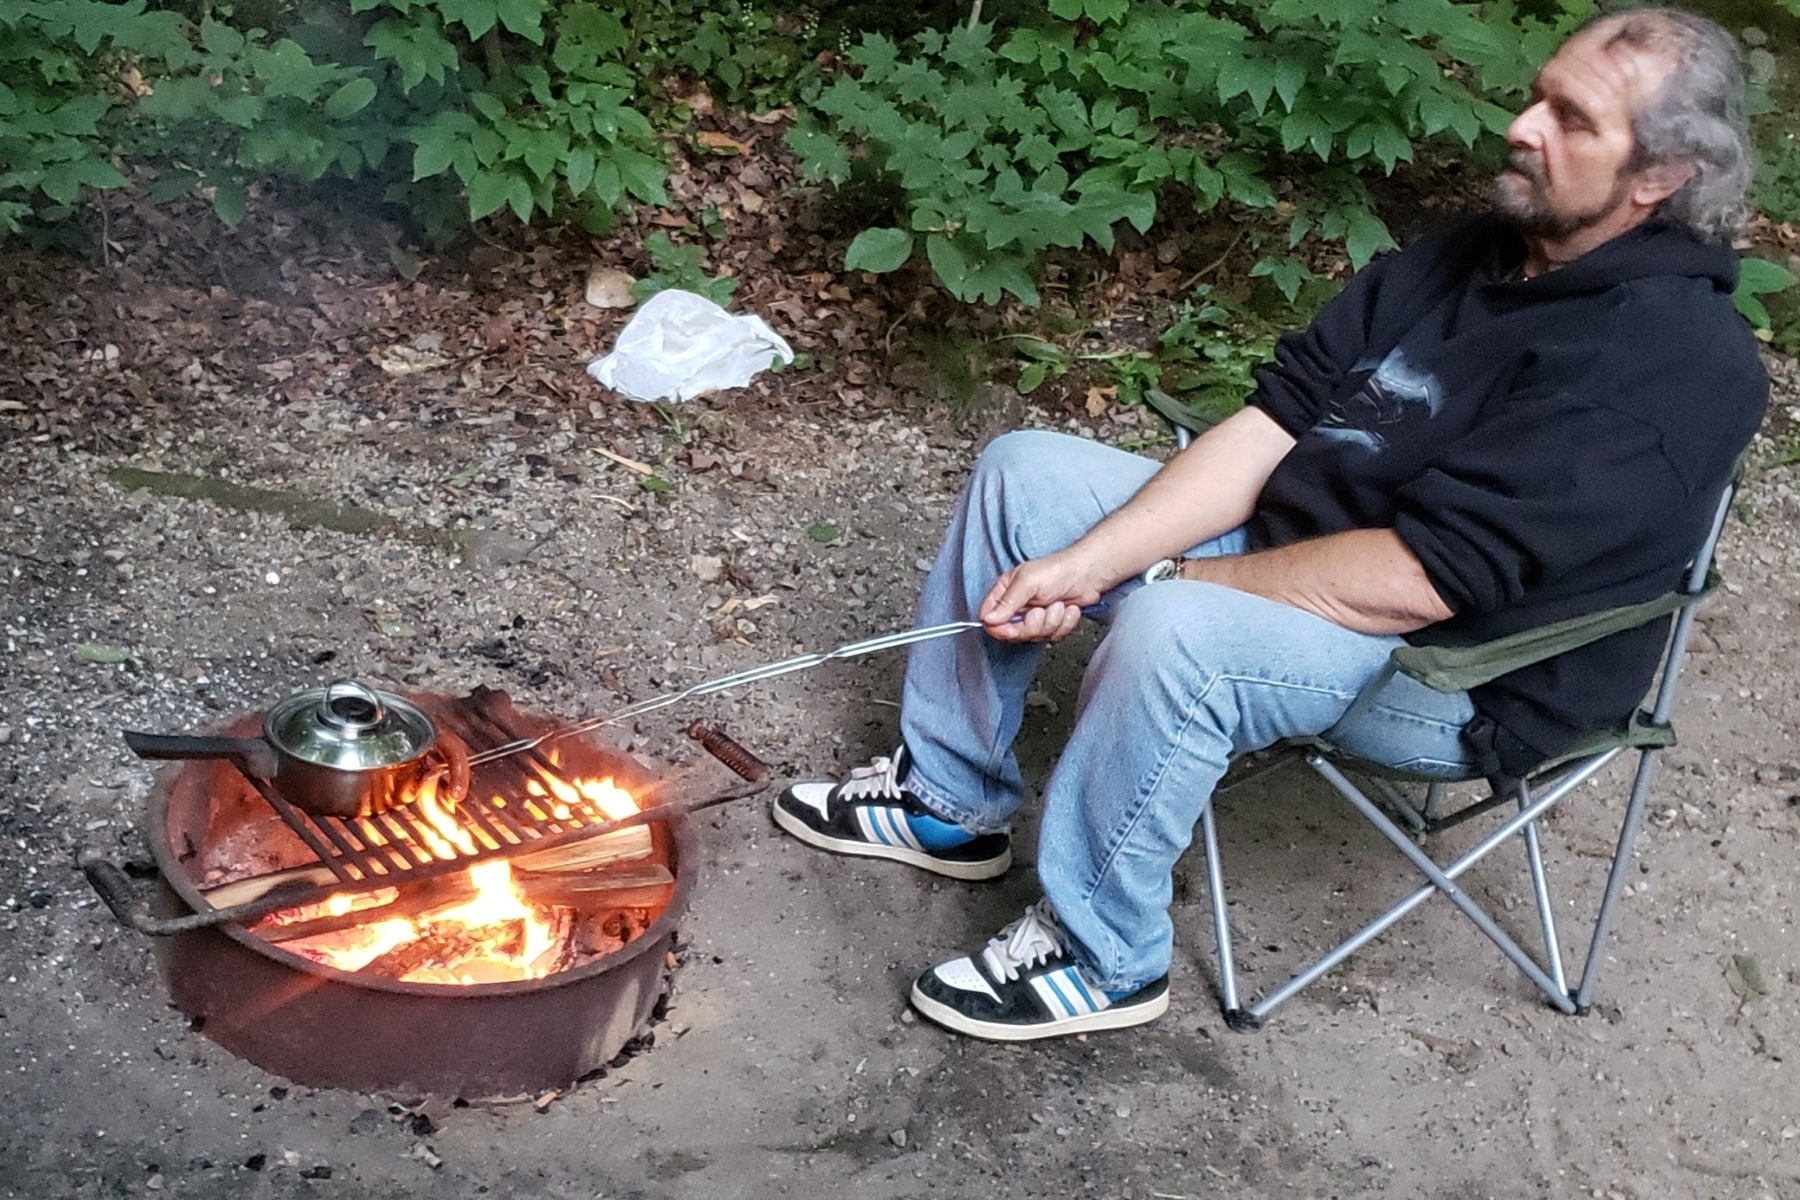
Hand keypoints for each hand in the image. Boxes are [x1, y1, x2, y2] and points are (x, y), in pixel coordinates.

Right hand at [978, 550, 1105, 642]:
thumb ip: (1007, 602)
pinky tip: (1068, 609)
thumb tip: (988, 619)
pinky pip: (1053, 636)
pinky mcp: (1051, 624)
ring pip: (1035, 636)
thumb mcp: (1027, 582)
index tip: (1013, 627)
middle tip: (1041, 611)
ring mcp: (1034, 617)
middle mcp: (1017, 606)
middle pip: (1013, 633)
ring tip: (1057, 604)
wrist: (1088, 574)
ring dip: (1051, 622)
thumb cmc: (1057, 570)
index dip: (1000, 628)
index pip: (990, 618)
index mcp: (1005, 592)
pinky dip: (1064, 624)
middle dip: (1032, 625)